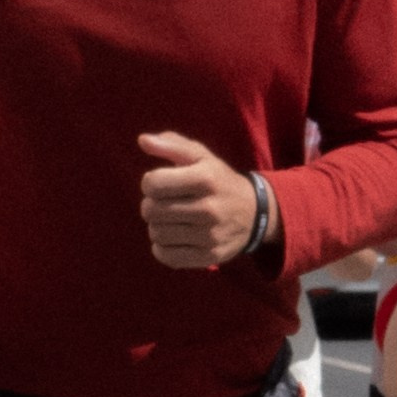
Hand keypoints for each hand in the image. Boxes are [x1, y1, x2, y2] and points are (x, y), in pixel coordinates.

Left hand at [138, 131, 259, 268]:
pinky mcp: (209, 256)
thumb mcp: (201, 156)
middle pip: (151, 210)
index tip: (161, 184)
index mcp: (205, 178)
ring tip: (171, 220)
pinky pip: (166, 256)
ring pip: (156, 233)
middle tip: (164, 203)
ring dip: (157, 226)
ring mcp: (209, 235)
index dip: (150, 182)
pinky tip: (173, 238)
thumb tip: (142, 140)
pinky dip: (162, 248)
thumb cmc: (218, 180)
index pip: (153, 183)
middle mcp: (209, 208)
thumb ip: (171, 144)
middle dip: (151, 205)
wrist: (254, 213)